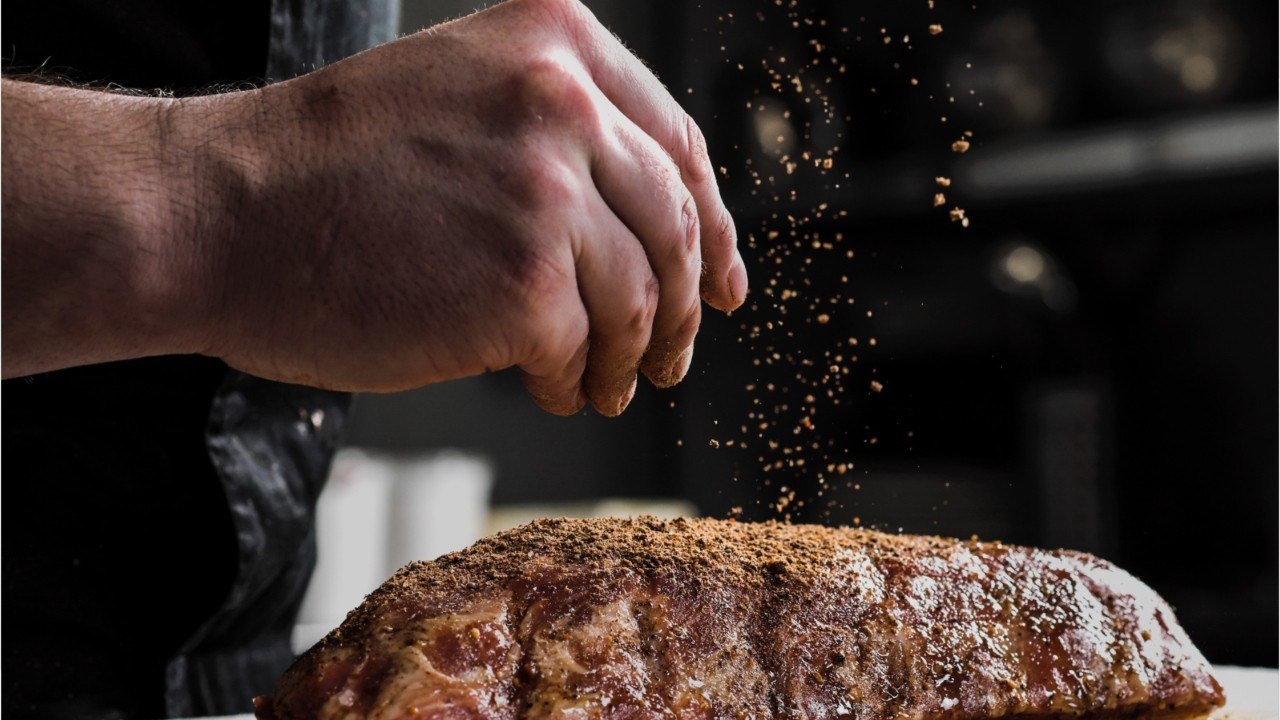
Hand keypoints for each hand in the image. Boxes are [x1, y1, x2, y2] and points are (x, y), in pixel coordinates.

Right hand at [175, 0, 745, 414]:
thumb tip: (650, 228)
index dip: (715, 224)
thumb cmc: (325, 173)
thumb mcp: (462, 99)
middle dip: (687, 307)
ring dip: (634, 357)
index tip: (726, 282)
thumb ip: (560, 138)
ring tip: (605, 386)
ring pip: (643, 299)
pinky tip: (554, 388)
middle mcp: (563, 100)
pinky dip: (576, 380)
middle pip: (676, 227)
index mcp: (555, 40)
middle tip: (677, 353)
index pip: (677, 145)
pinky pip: (586, 349)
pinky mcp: (524, 284)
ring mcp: (548, 191)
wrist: (218, 215)